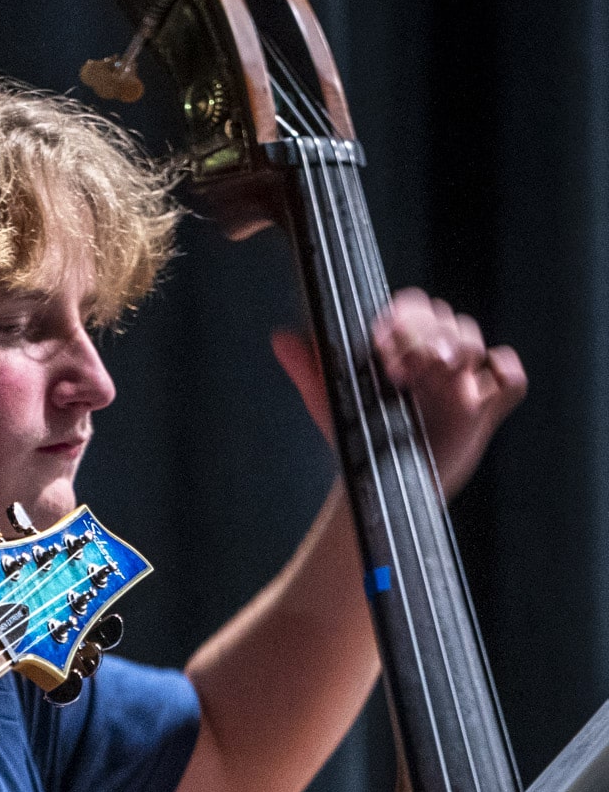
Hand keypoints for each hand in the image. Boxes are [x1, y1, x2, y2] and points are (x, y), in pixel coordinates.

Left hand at [272, 288, 527, 499]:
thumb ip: (307, 366)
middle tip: (408, 367)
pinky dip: (505, 372)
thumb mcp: (329, 399)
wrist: (379, 484)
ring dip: (461, 346)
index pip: (413, 307)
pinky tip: (480, 386)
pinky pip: (512, 379)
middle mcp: (433, 358)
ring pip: (476, 339)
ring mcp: (461, 382)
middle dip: (429, 334)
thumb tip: (280, 336)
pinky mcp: (484, 409)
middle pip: (447, 318)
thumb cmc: (358, 437)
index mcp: (402, 346)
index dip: (403, 319)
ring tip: (440, 371)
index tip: (383, 347)